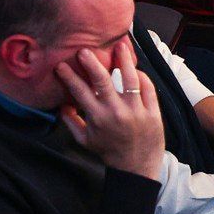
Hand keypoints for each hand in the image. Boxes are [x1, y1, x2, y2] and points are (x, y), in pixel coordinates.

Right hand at [55, 44, 163, 178]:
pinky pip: (148, 88)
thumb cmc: (108, 152)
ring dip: (124, 60)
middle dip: (92, 62)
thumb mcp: (84, 140)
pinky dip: (142, 76)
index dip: (69, 76)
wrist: (136, 167)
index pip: (79, 91)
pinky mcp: (153, 112)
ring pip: (130, 78)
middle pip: (102, 79)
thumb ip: (71, 121)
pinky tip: (136, 69)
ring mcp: (136, 111)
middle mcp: (116, 112)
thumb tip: (62, 105)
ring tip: (121, 45)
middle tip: (84, 50)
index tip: (61, 65)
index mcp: (97, 118)